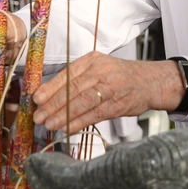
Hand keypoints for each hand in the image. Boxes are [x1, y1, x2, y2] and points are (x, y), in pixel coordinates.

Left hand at [32, 52, 180, 135]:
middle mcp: (101, 72)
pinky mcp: (117, 105)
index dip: (50, 88)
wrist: (150, 82)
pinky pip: (94, 115)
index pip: (67, 75)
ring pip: (81, 103)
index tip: (36, 99)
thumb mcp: (99, 67)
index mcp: (93, 60)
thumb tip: (49, 95)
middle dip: (52, 105)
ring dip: (63, 116)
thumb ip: (78, 78)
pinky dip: (79, 122)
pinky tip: (67, 128)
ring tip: (49, 125)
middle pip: (72, 90)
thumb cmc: (120, 76)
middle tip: (38, 116)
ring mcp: (110, 88)